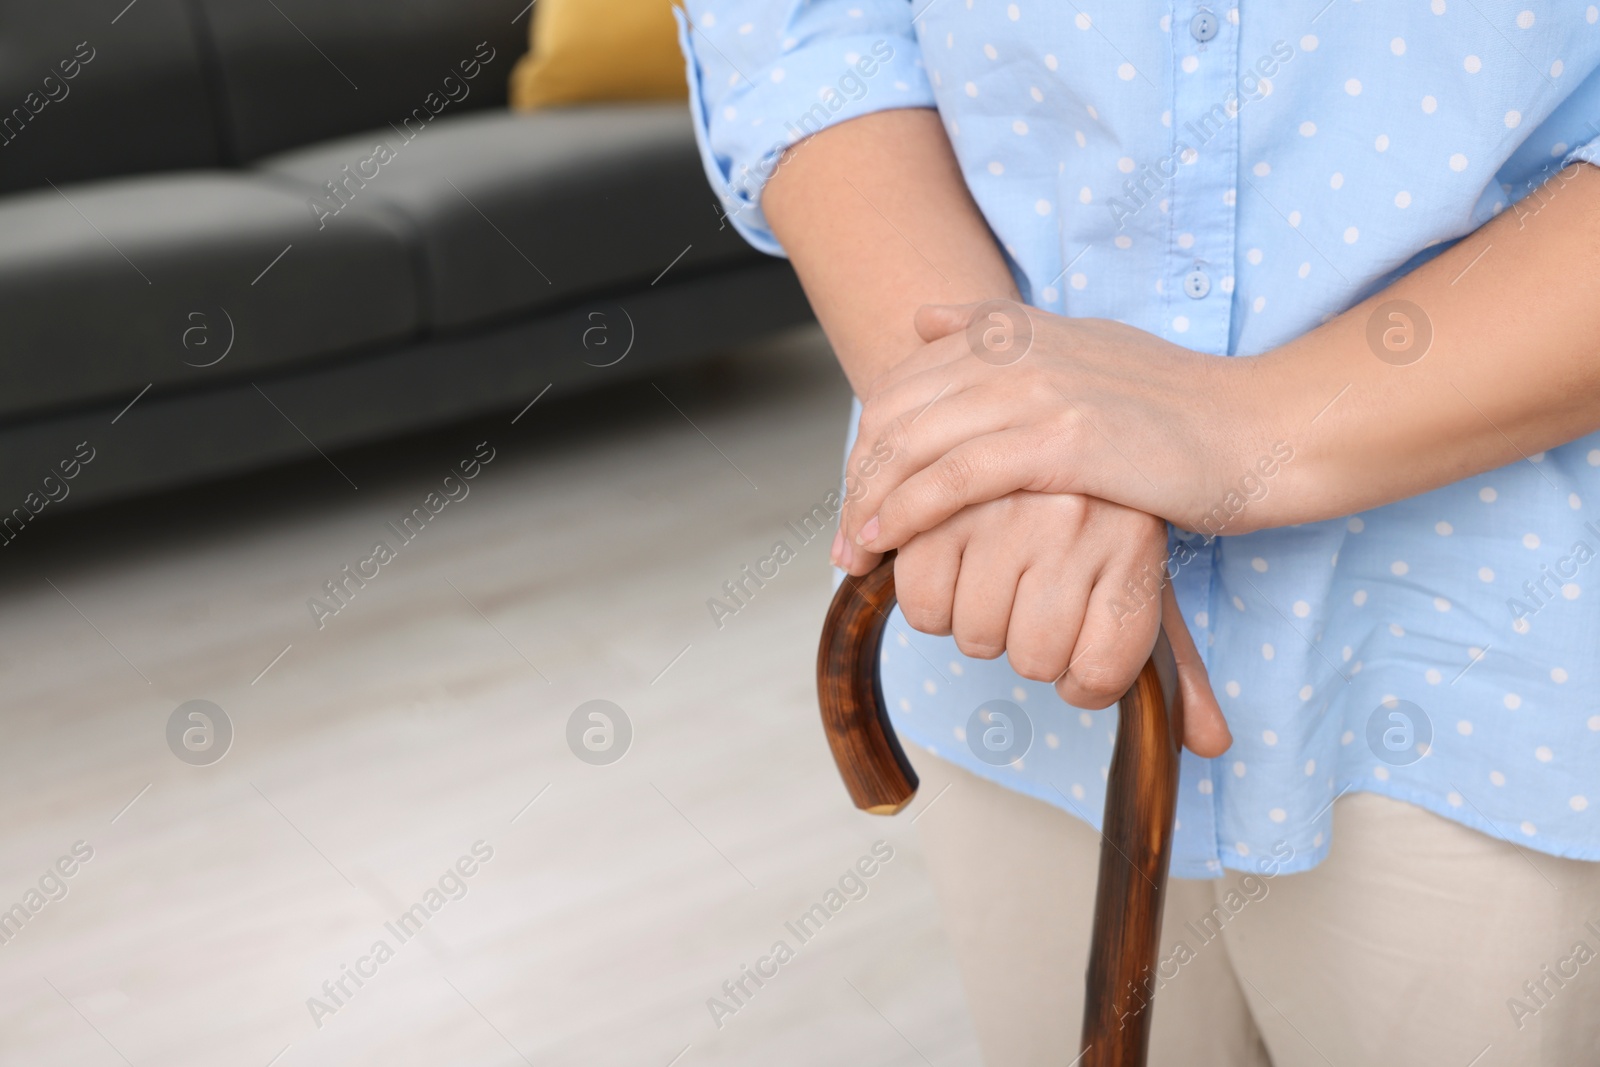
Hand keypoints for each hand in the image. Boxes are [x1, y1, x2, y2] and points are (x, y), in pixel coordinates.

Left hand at [840, 302, 1267, 556]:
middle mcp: (1018, 351)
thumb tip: (925, 318)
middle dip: (859, 479)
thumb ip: (1002, 331)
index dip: (867, 444)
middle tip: (848, 538)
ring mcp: (1038, 391)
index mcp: (1016, 330)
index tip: (859, 497)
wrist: (1258, 431)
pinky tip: (887, 541)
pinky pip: (954, 477)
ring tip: (856, 552)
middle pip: (895, 413)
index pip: (903, 382)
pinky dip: (907, 511)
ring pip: (914, 445)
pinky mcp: (1060, 440)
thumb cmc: (1175, 409)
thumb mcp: (1081, 348)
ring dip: (870, 504)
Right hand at [875, 489, 1231, 757]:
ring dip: (977, 624)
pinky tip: (952, 566)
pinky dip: (930, 604)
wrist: (1037, 416)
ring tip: (992, 575)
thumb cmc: (1097, 517)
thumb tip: (1213, 746)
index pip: (1100, 675)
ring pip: (977, 639)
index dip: (1083, 678)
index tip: (1083, 647)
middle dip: (1027, 644)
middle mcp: (1075, 521)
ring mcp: (1006, 506)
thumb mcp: (1143, 577)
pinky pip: (925, 606)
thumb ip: (1178, 667)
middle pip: (1034, 662)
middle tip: (1036, 595)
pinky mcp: (940, 504)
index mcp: (1134, 544)